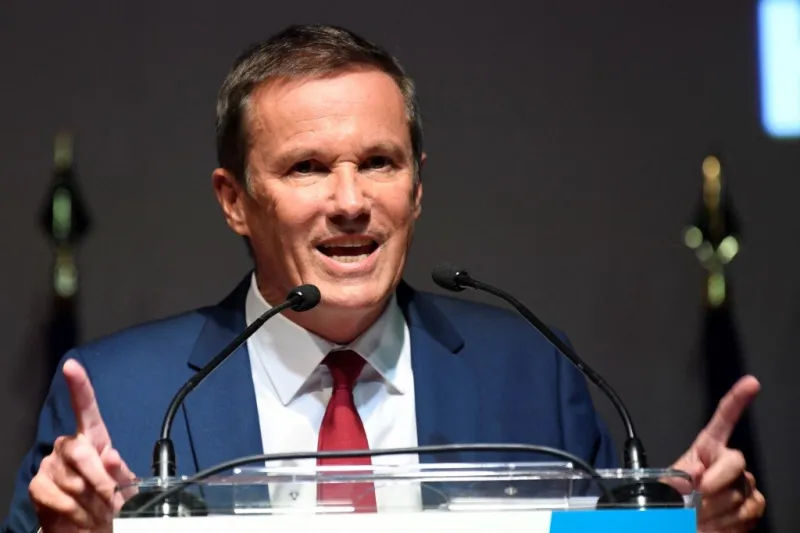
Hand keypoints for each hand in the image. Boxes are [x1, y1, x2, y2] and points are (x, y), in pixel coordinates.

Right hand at [28, 359, 135, 531]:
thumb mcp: (126, 485)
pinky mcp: (38, 486)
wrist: (91, 527)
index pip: (86, 408)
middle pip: (80, 452)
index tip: (72, 366)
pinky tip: (83, 518)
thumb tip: (110, 456)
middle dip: (100, 479)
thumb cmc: (111, 501)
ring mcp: (51, 465)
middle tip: (112, 501)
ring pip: (72, 481)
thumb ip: (121, 472)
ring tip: (101, 512)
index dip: (79, 387)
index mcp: (94, 439)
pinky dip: (76, 513)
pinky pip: (58, 498)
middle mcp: (69, 446)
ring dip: (92, 503)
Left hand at [671, 376, 765, 532]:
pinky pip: (747, 512)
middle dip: (717, 479)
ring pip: (738, 492)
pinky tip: (714, 523)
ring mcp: (744, 484)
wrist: (686, 524)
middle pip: (735, 460)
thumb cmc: (674, 501)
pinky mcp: (754, 505)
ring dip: (715, 509)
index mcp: (706, 449)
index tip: (750, 383)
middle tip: (698, 495)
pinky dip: (728, 522)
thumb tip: (696, 471)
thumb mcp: (665, 484)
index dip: (737, 400)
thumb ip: (676, 475)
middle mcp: (729, 463)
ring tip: (699, 515)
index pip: (723, 420)